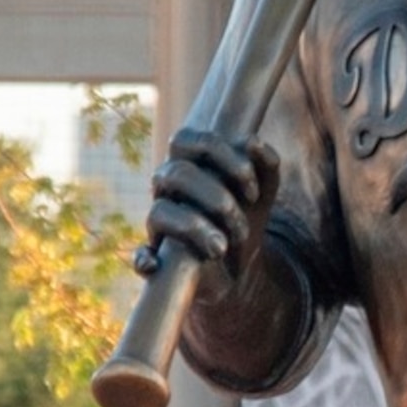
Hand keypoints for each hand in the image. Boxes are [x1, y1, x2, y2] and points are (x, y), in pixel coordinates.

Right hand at [141, 128, 277, 277]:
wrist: (243, 263)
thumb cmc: (246, 216)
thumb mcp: (264, 191)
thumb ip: (266, 164)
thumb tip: (253, 143)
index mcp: (187, 164)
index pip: (186, 140)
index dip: (223, 157)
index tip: (253, 191)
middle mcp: (167, 188)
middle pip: (177, 174)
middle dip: (218, 200)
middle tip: (241, 224)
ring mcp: (158, 221)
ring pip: (160, 212)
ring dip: (197, 228)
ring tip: (222, 248)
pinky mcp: (157, 256)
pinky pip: (140, 256)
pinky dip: (144, 260)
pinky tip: (155, 266)